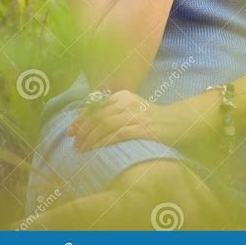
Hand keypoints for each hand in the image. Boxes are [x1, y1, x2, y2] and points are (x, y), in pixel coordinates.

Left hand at [65, 90, 180, 150]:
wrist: (175, 122)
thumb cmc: (149, 118)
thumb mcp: (129, 108)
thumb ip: (109, 111)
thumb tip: (83, 117)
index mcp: (123, 96)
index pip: (95, 106)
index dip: (80, 118)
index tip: (70, 131)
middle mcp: (128, 102)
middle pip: (98, 115)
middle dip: (83, 130)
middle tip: (74, 143)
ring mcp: (135, 115)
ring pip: (105, 124)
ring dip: (91, 138)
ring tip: (82, 148)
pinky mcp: (142, 129)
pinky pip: (118, 134)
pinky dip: (104, 141)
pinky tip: (96, 149)